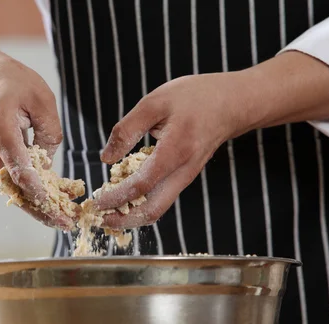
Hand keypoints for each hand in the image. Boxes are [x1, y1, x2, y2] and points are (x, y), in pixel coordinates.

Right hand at [0, 28, 72, 228]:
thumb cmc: (11, 81)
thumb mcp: (42, 97)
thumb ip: (49, 131)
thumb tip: (48, 163)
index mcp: (0, 128)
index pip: (19, 168)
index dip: (39, 191)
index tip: (57, 207)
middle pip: (14, 187)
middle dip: (40, 209)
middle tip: (65, 224)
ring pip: (12, 188)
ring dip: (37, 204)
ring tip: (63, 217)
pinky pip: (11, 180)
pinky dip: (30, 192)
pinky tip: (52, 199)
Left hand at [93, 73, 248, 228]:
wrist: (231, 104)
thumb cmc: (194, 97)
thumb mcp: (155, 103)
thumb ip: (127, 129)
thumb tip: (106, 158)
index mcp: (175, 151)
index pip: (142, 186)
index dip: (116, 197)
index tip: (97, 202)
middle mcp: (183, 172)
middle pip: (153, 210)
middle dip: (124, 220)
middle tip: (100, 219)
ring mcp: (186, 177)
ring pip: (158, 208)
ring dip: (132, 215)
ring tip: (108, 213)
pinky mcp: (184, 177)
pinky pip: (162, 199)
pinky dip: (142, 205)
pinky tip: (124, 199)